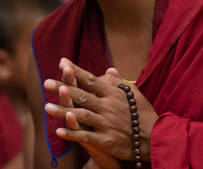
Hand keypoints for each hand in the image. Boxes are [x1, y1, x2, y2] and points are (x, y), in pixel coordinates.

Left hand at [43, 58, 157, 162]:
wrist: (156, 138)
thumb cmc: (145, 114)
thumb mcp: (134, 94)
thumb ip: (119, 82)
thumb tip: (108, 69)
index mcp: (113, 94)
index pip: (91, 79)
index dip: (75, 70)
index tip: (61, 62)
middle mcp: (108, 106)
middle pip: (81, 95)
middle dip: (62, 88)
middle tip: (45, 83)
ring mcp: (107, 123)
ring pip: (81, 114)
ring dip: (62, 111)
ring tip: (46, 107)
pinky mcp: (107, 140)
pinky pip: (86, 136)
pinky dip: (72, 133)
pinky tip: (58, 131)